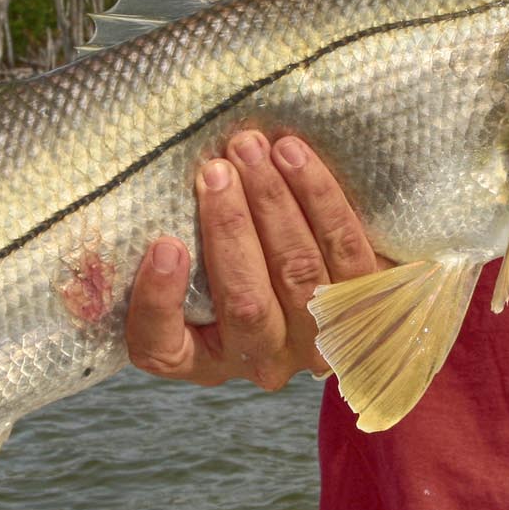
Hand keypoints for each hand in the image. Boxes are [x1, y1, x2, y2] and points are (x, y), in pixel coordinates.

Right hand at [125, 130, 387, 388]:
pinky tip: (294, 155)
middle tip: (216, 169)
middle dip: (230, 227)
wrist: (332, 276)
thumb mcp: (192, 266)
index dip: (158, 301)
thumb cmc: (241, 258)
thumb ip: (173, 244)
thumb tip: (144, 191)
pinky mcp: (364, 303)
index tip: (163, 245)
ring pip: (297, 269)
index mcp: (199, 357)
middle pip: (244, 302)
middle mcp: (258, 360)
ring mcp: (316, 340)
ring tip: (252, 149)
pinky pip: (343, 246)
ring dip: (273, 202)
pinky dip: (318, 196)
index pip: (160, 347)